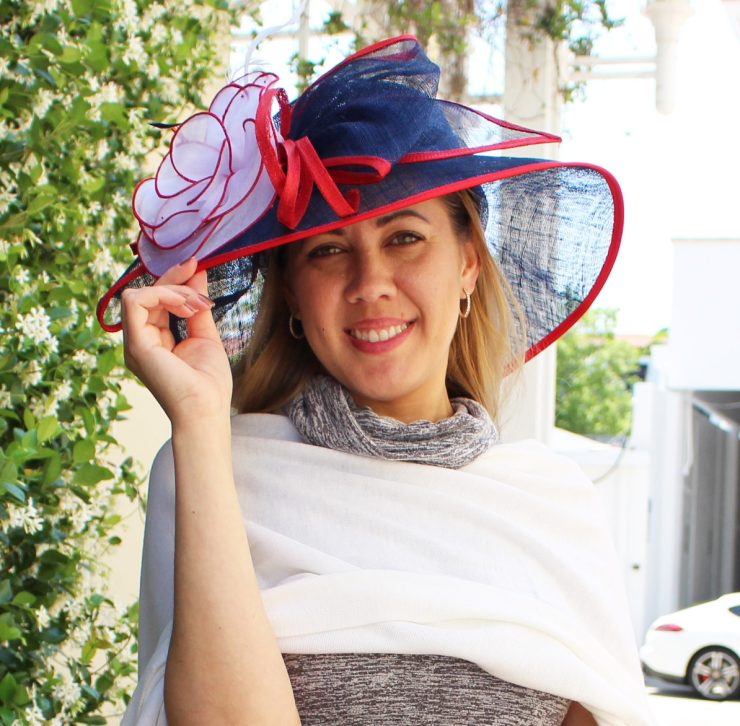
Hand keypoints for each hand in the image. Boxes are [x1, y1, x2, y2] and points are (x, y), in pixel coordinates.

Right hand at [121, 258, 232, 426]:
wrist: (207, 410)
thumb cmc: (209, 383)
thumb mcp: (205, 335)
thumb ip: (196, 306)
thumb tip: (197, 274)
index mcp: (154, 340)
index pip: (156, 300)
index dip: (175, 281)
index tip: (198, 266)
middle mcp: (139, 341)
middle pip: (146, 294)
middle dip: (173, 278)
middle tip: (197, 267)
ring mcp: (134, 343)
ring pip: (138, 294)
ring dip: (172, 290)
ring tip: (198, 303)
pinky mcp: (135, 345)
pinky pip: (135, 302)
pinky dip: (162, 296)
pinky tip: (187, 307)